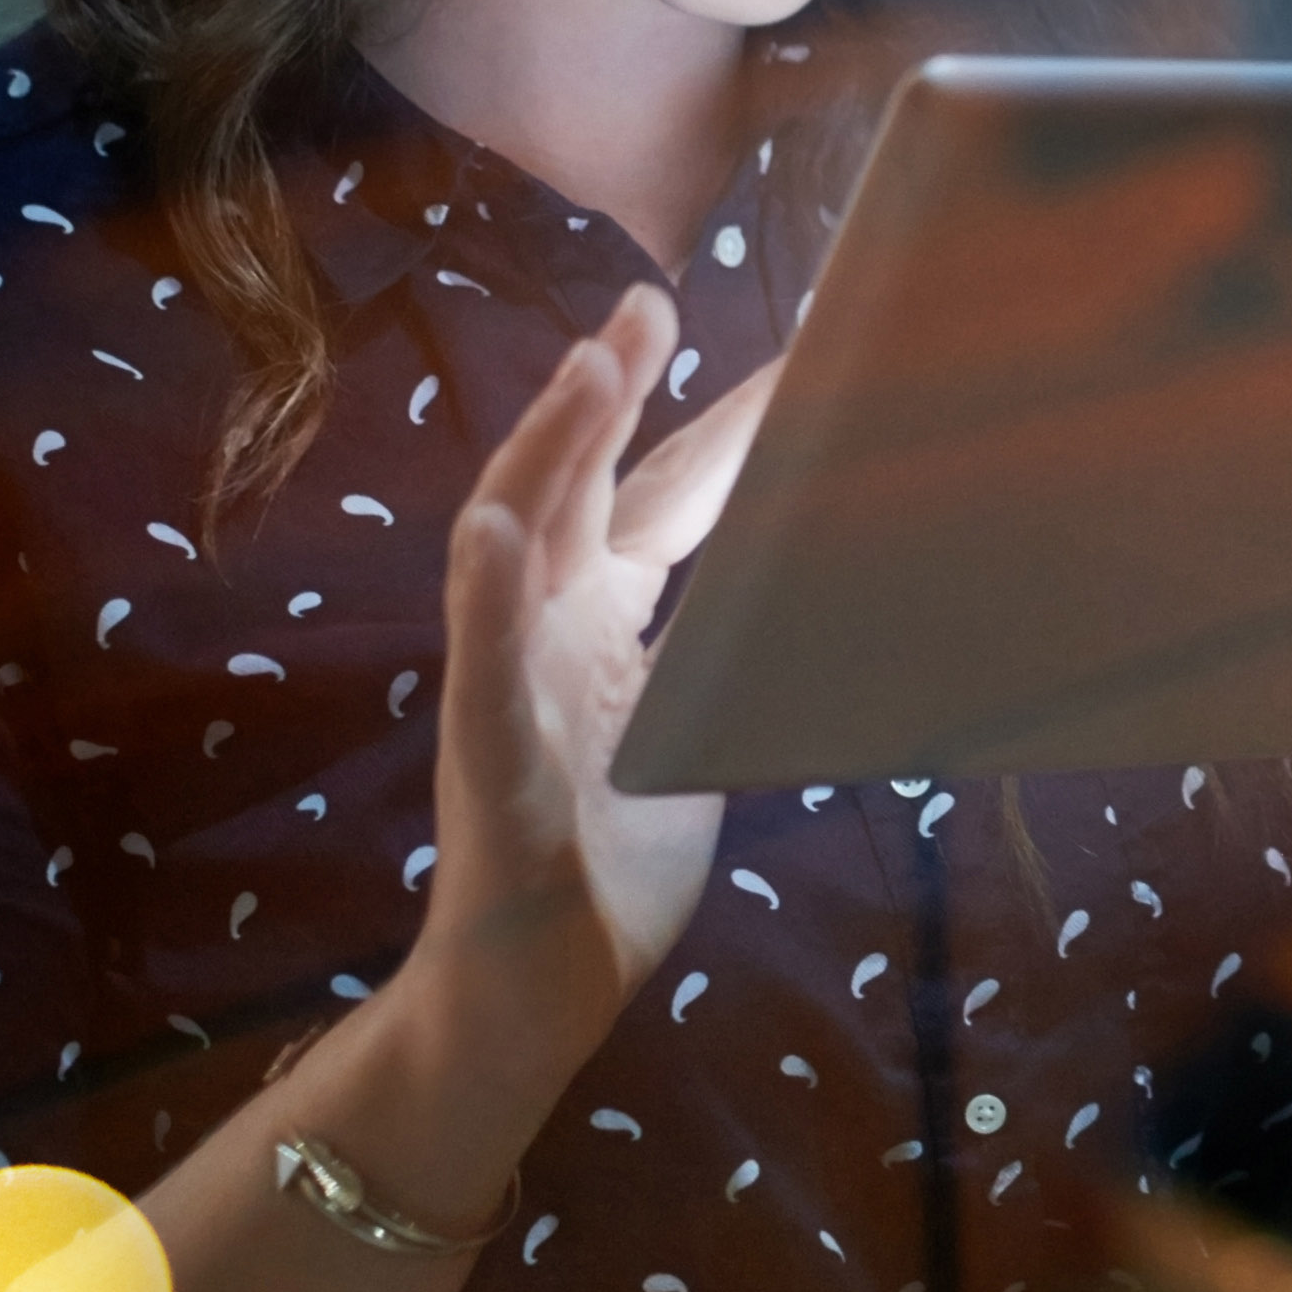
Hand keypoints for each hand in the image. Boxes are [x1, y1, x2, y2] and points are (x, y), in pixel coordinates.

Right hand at [423, 286, 773, 1033]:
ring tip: (586, 367)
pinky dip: (487, 594)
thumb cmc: (609, 864)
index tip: (780, 350)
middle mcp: (547, 632)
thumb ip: (722, 659)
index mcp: (601, 625)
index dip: (714, 426)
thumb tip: (809, 594)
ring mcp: (510, 686)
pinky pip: (482, 667)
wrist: (535, 988)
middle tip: (649, 302)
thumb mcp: (692, 738)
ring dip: (550, 451)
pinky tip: (494, 528)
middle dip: (613, 391)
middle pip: (583, 487)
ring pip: (517, 543)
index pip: (662, 501)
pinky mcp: (489, 756)